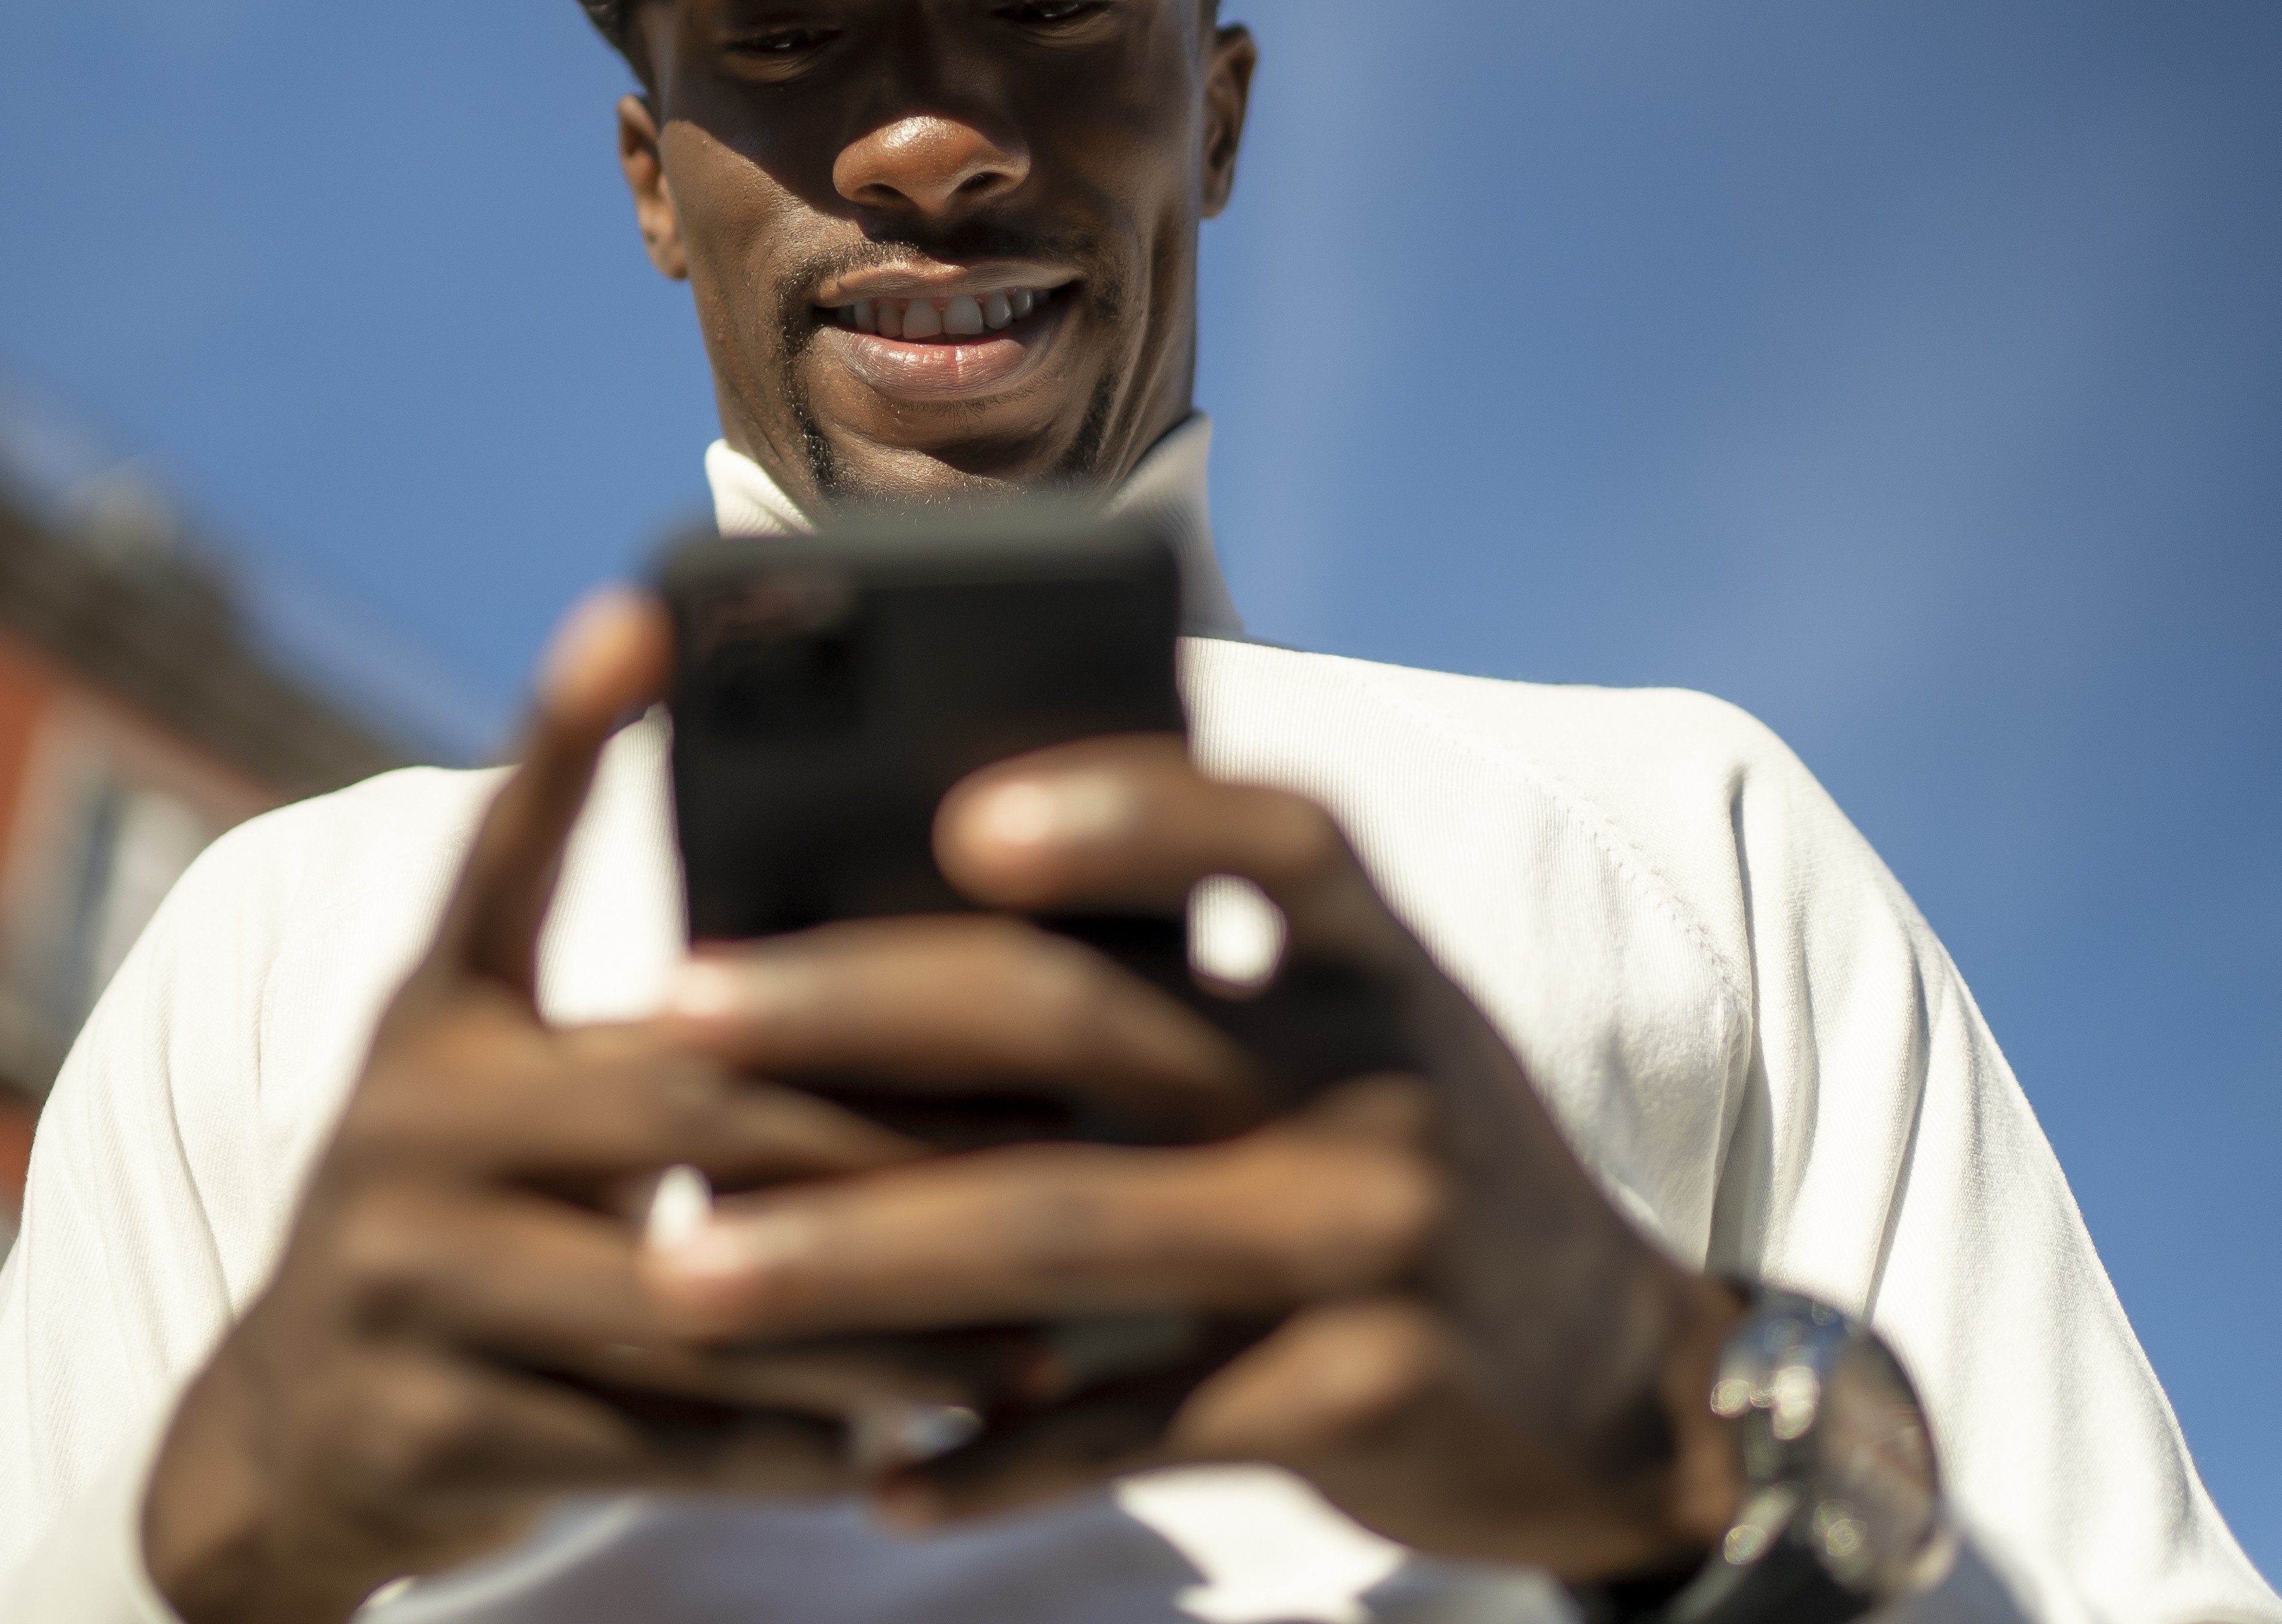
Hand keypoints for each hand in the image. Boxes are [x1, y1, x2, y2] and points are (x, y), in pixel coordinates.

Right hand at [141, 595, 949, 1622]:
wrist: (283, 1440)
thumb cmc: (473, 1225)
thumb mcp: (508, 1098)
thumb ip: (655, 1034)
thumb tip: (907, 961)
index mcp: (434, 1016)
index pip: (505, 852)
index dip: (567, 730)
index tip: (646, 609)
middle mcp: (405, 1123)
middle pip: (688, 1096)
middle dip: (887, 1125)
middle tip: (1058, 1135)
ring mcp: (405, 1280)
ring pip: (691, 1293)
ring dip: (876, 1319)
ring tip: (1025, 1332)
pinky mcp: (431, 1429)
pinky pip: (655, 1438)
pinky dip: (792, 1443)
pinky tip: (908, 1448)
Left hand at [640, 736, 1750, 1585]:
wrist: (1611, 1385)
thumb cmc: (1403, 1155)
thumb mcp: (1344, 1030)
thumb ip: (1185, 970)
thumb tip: (903, 904)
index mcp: (1374, 954)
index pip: (1264, 834)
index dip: (1121, 811)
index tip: (954, 818)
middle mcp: (1380, 1075)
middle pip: (1088, 1023)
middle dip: (854, 1013)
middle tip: (670, 1014)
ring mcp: (1374, 1241)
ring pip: (1064, 1236)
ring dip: (855, 1260)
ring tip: (685, 1275)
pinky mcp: (1356, 1402)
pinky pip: (1134, 1427)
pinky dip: (996, 1455)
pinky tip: (878, 1471)